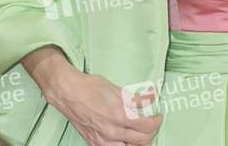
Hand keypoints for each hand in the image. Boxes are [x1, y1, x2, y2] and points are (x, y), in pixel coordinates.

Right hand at [22, 46, 161, 145]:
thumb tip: (152, 97)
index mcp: (120, 116)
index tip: (158, 117)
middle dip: (151, 133)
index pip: (148, 126)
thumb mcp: (117, 90)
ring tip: (140, 134)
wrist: (69, 93)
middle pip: (143, 141)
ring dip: (139, 143)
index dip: (157, 122)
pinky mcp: (94, 144)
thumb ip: (136, 98)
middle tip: (151, 125)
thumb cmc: (92, 88)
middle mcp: (112, 132)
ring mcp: (102, 141)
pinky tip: (126, 139)